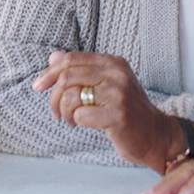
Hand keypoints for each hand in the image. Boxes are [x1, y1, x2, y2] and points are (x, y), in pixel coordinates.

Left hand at [32, 51, 186, 171]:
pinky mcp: (118, 115)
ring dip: (64, 112)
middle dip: (54, 97)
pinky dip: (76, 122)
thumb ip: (81, 71)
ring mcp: (118, 94)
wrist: (155, 135)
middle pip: (68, 76)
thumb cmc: (127, 111)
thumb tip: (53, 57)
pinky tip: (82, 125)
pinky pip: (81, 115)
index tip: (38, 87)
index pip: (72, 59)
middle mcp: (116, 74)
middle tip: (56, 113)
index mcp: (113, 63)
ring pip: (71, 96)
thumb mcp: (106, 85)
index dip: (50, 73)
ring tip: (70, 120)